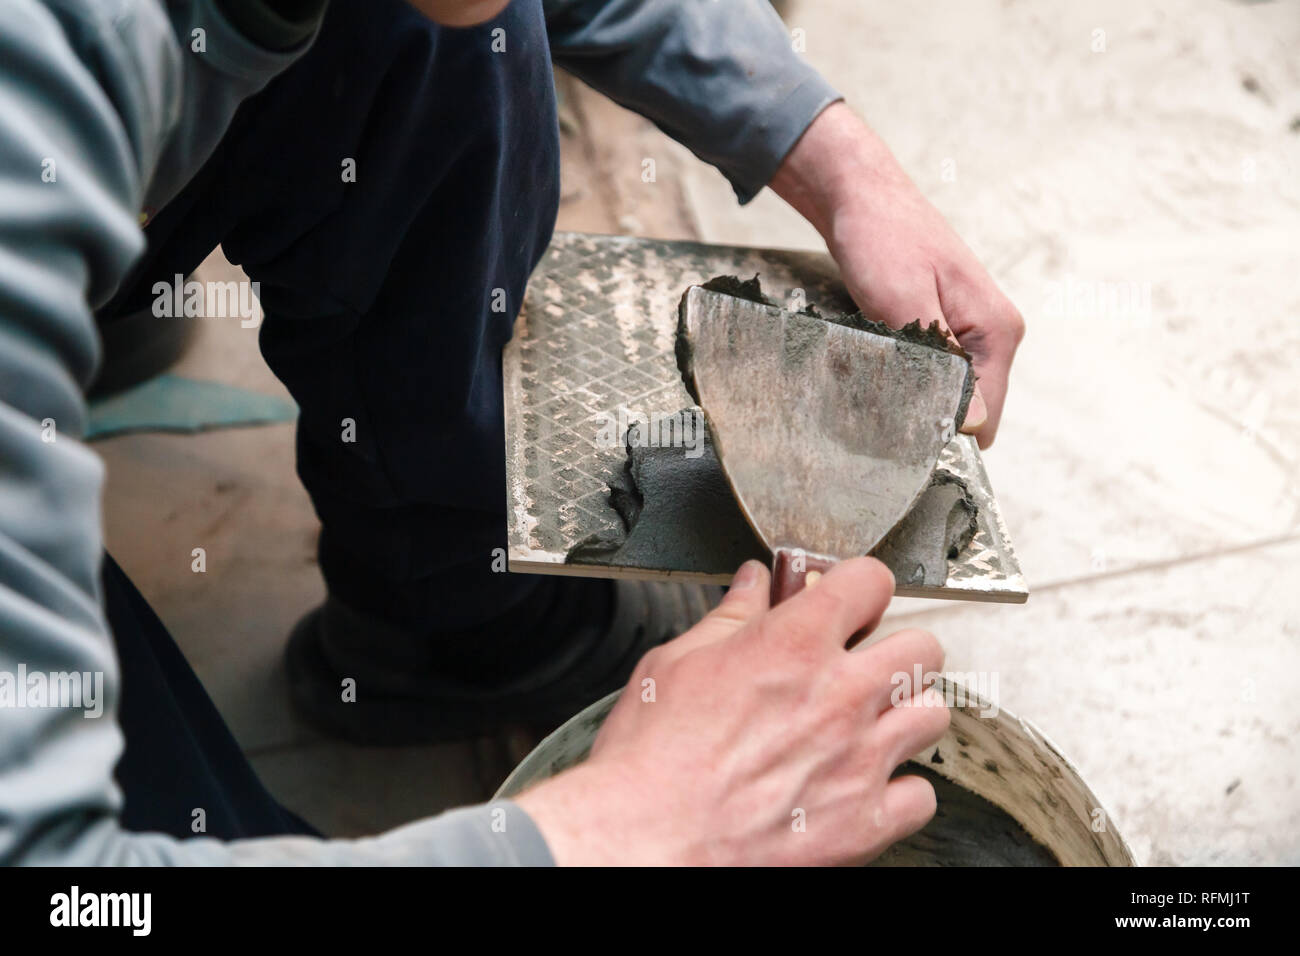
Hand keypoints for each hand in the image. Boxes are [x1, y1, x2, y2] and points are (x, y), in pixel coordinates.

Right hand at [515, 558, 949, 865]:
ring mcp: (859, 759)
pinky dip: (900, 791)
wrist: (646, 840)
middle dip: (895, 650)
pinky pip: (922, 796)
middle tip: (865, 665)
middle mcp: (840, 696)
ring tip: (871, 724)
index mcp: (793, 644)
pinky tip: (867, 786)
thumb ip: (729, 618)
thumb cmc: (651, 759)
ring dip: (905, 715)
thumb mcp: (676, 663)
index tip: (851, 601)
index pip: (870, 582)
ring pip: (933, 714)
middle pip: (922, 648)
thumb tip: (752, 585)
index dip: (860, 587)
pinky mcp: (864, 821)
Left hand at [770, 103, 1024, 447]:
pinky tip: (876, 357)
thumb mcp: (903, 303)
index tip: (900, 424)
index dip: (944, 429)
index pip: (985, 417)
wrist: (860, 197)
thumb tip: (975, 425)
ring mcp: (972, 330)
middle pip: (967, 408)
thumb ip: (942, 361)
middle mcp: (994, 334)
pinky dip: (904, 371)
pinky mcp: (947, 326)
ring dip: (910, 390)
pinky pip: (932, 370)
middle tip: (876, 394)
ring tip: (872, 370)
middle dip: (924, 411)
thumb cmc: (881, 240)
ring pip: (945, 390)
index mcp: (997, 331)